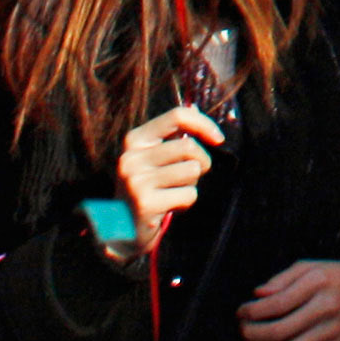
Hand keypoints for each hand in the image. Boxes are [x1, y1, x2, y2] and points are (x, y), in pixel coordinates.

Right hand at [105, 101, 218, 254]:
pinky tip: (169, 207)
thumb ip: (173, 136)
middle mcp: (131, 158)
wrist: (121, 230)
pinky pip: (189, 195)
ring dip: (192, 184)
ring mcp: (136, 181)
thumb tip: (197, 111)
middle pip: (189, 147)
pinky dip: (187, 202)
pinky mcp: (146, 204)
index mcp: (134, 140)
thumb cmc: (146, 187)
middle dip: (201, 162)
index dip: (203, 124)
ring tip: (174, 191)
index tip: (218, 139)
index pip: (176, 116)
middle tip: (191, 176)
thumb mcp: (152, 157)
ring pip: (192, 170)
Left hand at [236, 259, 339, 340]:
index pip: (277, 303)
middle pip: (279, 331)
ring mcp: (331, 331)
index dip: (252, 311)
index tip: (242, 311)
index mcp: (318, 283)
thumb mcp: (310, 266)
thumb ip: (282, 279)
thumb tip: (257, 294)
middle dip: (252, 333)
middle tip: (244, 329)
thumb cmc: (334, 276)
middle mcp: (326, 308)